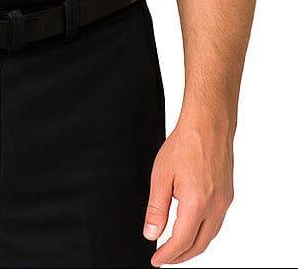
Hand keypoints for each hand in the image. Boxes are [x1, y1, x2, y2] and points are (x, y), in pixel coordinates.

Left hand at [143, 115, 234, 265]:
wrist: (208, 123)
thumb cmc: (185, 143)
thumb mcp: (161, 176)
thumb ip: (156, 208)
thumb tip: (151, 234)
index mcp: (197, 203)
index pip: (181, 242)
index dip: (168, 255)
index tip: (156, 260)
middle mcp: (215, 206)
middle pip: (199, 245)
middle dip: (181, 256)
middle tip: (165, 258)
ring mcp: (225, 201)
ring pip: (210, 235)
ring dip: (193, 246)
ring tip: (176, 247)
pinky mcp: (228, 194)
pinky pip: (216, 222)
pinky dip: (203, 232)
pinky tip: (192, 227)